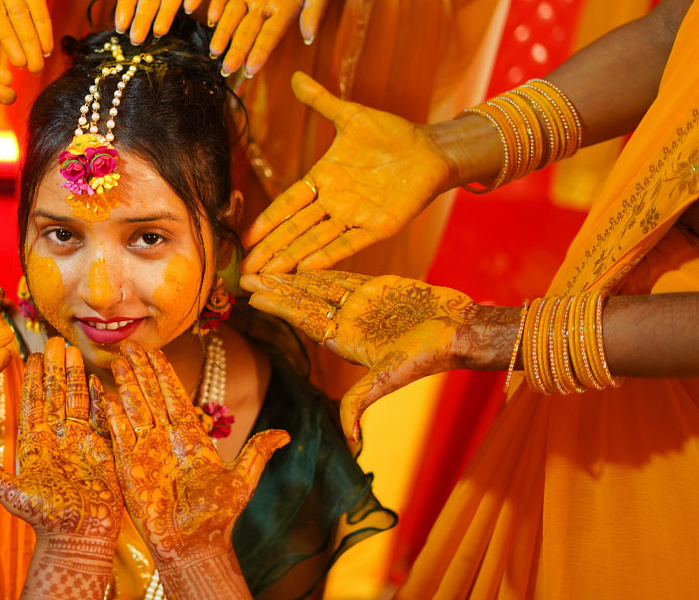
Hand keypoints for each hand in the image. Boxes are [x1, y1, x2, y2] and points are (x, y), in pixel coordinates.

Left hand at [0, 338, 119, 599]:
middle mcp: (57, 439)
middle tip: (53, 340)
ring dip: (75, 376)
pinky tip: (97, 380)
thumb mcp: (11, 495)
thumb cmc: (44, 520)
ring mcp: (80, 442)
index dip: (32, 381)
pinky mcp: (101, 450)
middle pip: (56, 395)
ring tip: (73, 351)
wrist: (78, 538)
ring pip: (76, 401)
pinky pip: (100, 420)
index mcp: (35, 445)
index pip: (32, 404)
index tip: (29, 356)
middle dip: (55, 368)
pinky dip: (98, 400)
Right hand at [104, 343, 286, 596]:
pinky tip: (105, 392)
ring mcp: (146, 450)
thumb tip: (285, 434)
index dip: (164, 374)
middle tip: (131, 344)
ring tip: (118, 359)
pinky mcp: (129, 465)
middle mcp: (166, 439)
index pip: (175, 396)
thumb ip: (257, 452)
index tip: (155, 351)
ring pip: (133, 408)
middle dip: (141, 370)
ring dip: (126, 383)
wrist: (193, 545)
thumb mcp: (241, 479)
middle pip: (151, 395)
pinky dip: (110, 412)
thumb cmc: (217, 516)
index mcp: (190, 438)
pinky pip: (118, 432)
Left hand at [207, 0, 331, 76]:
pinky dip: (216, 4)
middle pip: (247, 32)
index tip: (250, 69)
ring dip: (223, 33)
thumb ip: (314, 8)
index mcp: (283, 10)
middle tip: (226, 69)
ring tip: (214, 51)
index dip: (260, 53)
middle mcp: (262, 4)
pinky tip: (210, 18)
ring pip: (231, 17)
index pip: (269, 36)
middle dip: (237, 51)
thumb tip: (309, 36)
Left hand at [240, 270, 509, 442]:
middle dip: (274, 289)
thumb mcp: (389, 379)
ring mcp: (360, 305)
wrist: (460, 331)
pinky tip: (300, 261)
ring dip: (292, 277)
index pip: (302, 320)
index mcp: (344, 341)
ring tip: (265, 265)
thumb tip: (349, 442)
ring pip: (317, 287)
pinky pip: (341, 275)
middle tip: (244, 274)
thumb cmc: (428, 356)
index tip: (252, 296)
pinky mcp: (376, 288)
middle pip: (302, 302)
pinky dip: (320, 269)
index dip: (278, 306)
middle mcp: (347, 323)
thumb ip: (360, 403)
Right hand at [241, 72, 452, 273]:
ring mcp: (354, 216)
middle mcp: (334, 202)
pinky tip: (305, 269)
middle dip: (270, 250)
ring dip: (291, 258)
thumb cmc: (391, 134)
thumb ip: (321, 101)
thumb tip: (295, 77)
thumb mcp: (351, 115)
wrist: (430, 150)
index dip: (266, 221)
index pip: (287, 204)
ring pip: (315, 241)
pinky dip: (326, 256)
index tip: (245, 237)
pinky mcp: (377, 227)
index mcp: (323, 178)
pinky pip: (347, 244)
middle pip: (295, 229)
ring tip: (268, 276)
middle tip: (245, 270)